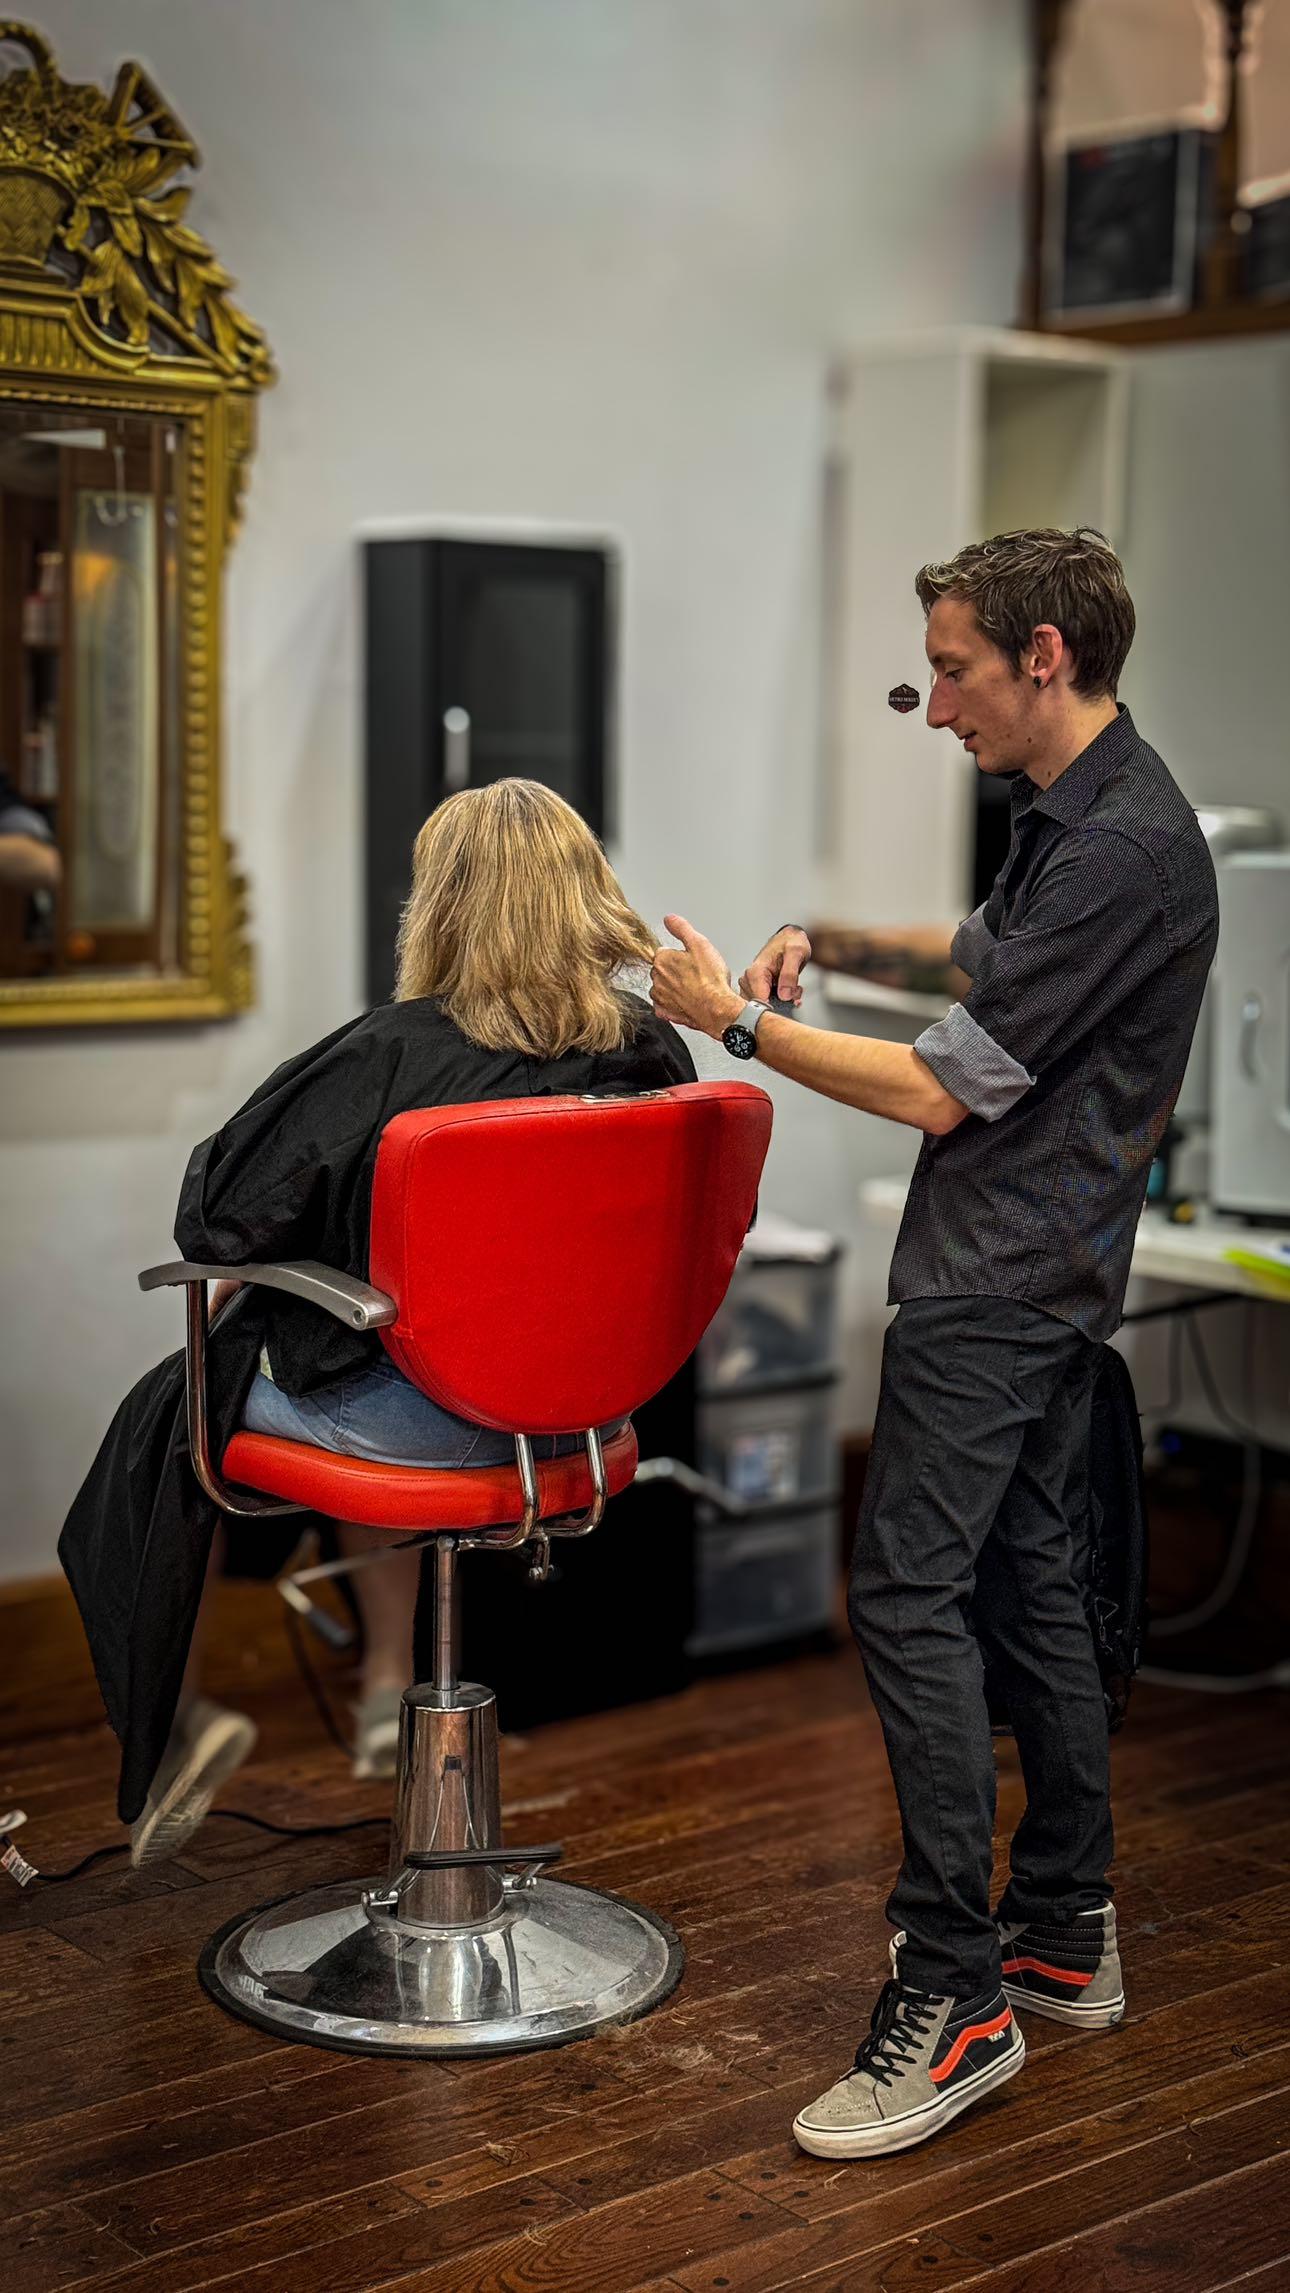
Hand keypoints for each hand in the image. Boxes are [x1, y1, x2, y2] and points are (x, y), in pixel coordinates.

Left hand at [651, 914, 742, 1036]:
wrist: (718, 1009)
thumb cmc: (711, 980)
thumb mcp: (700, 944)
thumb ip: (682, 928)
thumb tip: (670, 919)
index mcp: (662, 960)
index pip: (664, 952)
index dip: (680, 955)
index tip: (692, 961)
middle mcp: (656, 979)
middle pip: (664, 970)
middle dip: (677, 971)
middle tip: (697, 974)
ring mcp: (660, 998)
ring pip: (664, 988)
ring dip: (675, 987)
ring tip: (695, 988)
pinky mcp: (666, 1013)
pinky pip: (666, 1006)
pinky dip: (675, 1004)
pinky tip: (689, 1001)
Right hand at [739, 924, 811, 1005]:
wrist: (790, 939)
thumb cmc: (791, 942)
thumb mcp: (796, 953)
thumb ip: (790, 974)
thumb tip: (784, 995)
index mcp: (755, 973)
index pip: (758, 1002)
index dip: (775, 1008)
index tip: (789, 1004)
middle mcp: (749, 981)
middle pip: (762, 1007)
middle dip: (783, 1004)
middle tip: (795, 992)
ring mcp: (751, 986)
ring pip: (767, 1007)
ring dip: (785, 1003)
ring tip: (794, 989)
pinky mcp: (756, 990)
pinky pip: (768, 1004)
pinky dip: (783, 1002)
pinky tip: (791, 992)